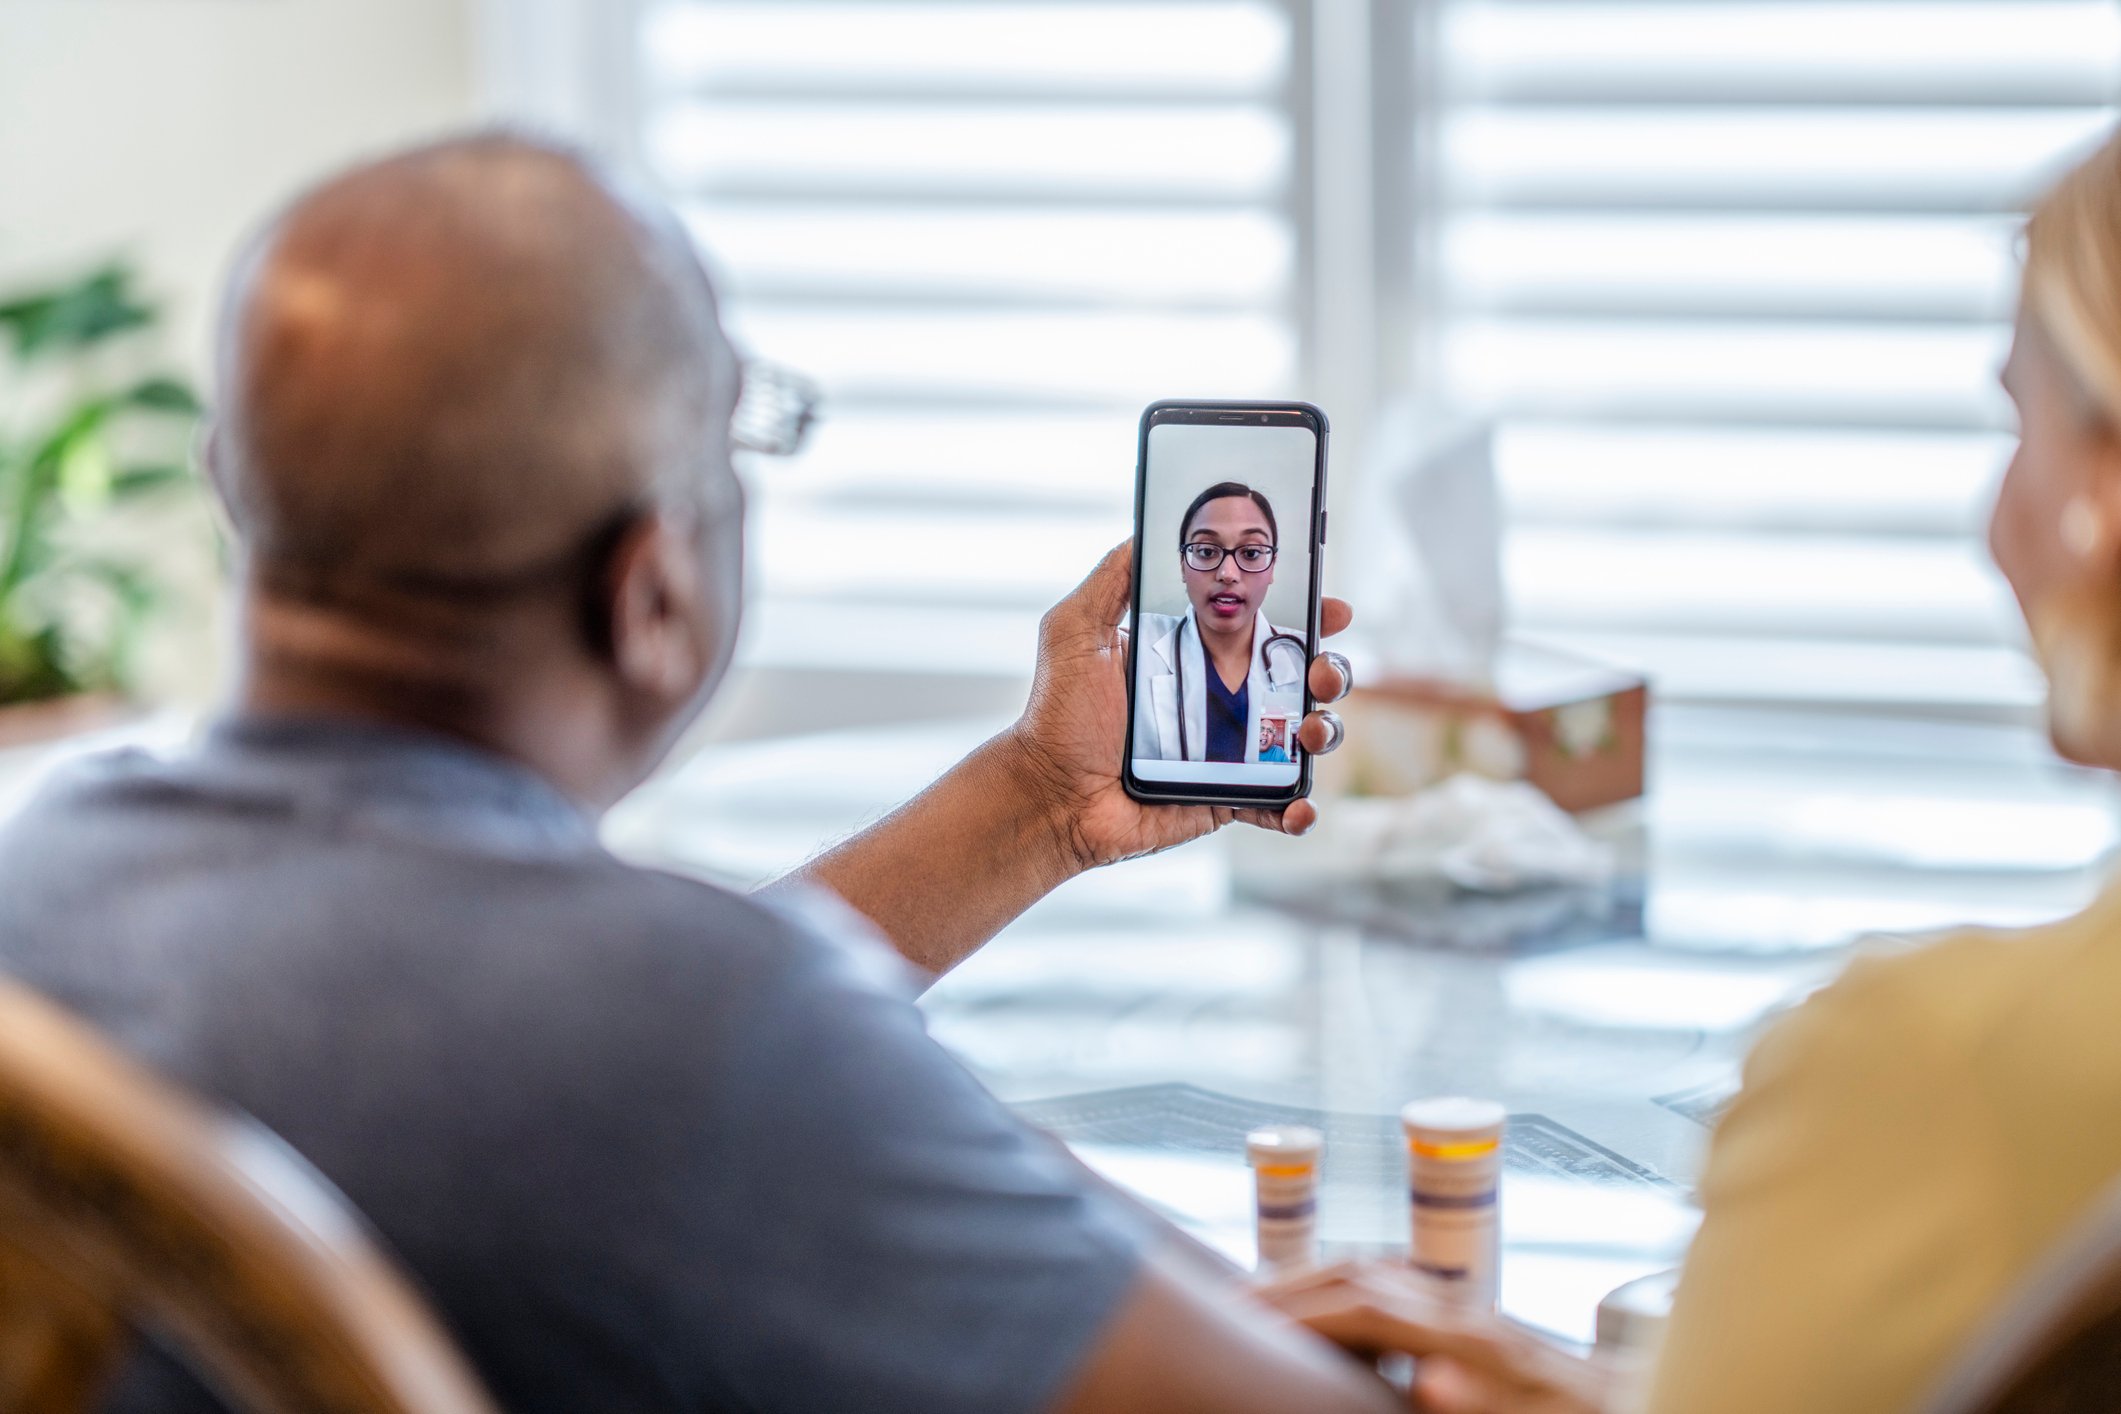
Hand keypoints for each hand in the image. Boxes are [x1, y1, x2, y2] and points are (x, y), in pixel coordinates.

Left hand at [1004, 539, 1353, 871]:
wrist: (1048, 794)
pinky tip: (1297, 808)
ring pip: (1303, 738)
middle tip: (1319, 673)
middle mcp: (1222, 700)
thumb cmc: (1058, 715)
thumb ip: (1113, 577)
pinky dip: (1298, 810)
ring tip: (1307, 732)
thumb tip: (1148, 529)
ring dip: (1324, 732)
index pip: (1266, 627)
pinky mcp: (1226, 800)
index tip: (1331, 607)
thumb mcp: (1076, 630)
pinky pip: (1277, 806)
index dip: (1308, 615)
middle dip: (1329, 671)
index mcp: (1197, 655)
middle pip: (1302, 678)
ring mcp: (1230, 753)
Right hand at [1258, 1263, 1614, 1413]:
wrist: (1659, 1403)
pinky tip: (1343, 1318)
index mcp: (1471, 1336)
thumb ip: (1483, 1400)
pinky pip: (1403, 1290)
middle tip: (1227, 1303)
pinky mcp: (1486, 1327)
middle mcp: (1468, 1311)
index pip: (1362, 1306)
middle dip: (1292, 1283)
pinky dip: (1355, 1290)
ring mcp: (1476, 1313)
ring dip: (1319, 1280)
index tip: (1241, 1321)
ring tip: (1267, 1303)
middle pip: (1361, 1276)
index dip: (1297, 1312)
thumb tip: (1428, 1377)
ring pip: (1381, 1275)